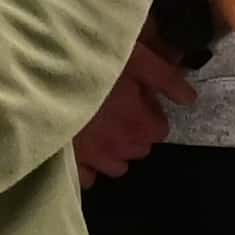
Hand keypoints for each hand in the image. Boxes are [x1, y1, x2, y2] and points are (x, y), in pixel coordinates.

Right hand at [75, 45, 198, 184]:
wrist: (44, 77)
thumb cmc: (93, 62)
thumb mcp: (137, 57)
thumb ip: (167, 79)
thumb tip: (190, 97)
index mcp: (141, 124)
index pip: (160, 130)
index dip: (150, 111)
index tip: (136, 96)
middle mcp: (121, 148)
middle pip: (139, 148)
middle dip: (133, 132)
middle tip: (115, 107)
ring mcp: (93, 159)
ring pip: (115, 165)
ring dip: (112, 151)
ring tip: (98, 127)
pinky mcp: (68, 163)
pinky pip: (85, 176)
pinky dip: (86, 166)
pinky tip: (80, 145)